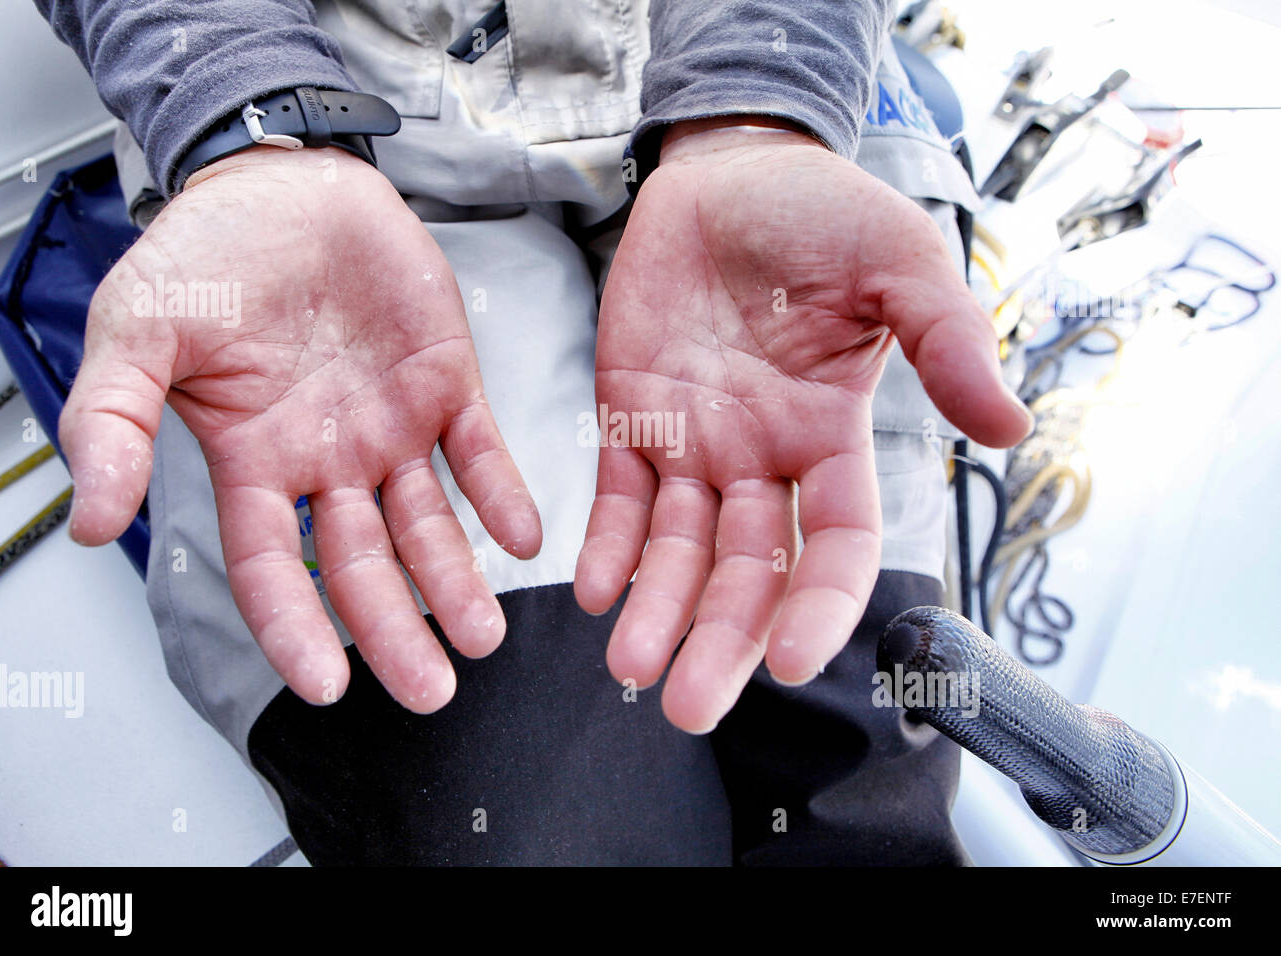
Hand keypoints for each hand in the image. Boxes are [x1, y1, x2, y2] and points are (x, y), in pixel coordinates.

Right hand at [60, 146, 540, 711]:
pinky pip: (481, 453)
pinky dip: (502, 495)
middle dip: (397, 630)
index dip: (294, 627)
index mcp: (255, 458)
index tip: (324, 685)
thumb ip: (113, 421)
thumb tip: (90, 520)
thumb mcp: (139, 328)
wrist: (284, 182)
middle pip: (362, 566)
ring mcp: (391, 426)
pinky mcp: (446, 384)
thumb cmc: (209, 251)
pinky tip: (522, 539)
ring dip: (458, 580)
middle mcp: (328, 458)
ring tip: (485, 636)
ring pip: (428, 525)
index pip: (270, 565)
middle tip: (434, 689)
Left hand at [575, 119, 1031, 732]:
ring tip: (631, 669)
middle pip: (746, 571)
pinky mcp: (631, 418)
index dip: (818, 604)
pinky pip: (617, 497)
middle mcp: (763, 458)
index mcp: (830, 437)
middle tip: (690, 708)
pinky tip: (594, 592)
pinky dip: (607, 545)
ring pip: (676, 550)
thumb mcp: (899, 262)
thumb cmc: (822, 211)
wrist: (728, 171)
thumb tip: (1010, 429)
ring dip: (655, 611)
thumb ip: (948, 341)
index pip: (833, 544)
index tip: (797, 662)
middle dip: (722, 639)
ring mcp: (694, 444)